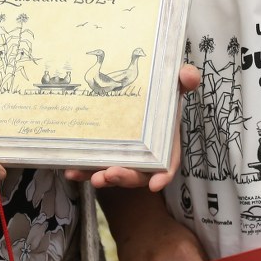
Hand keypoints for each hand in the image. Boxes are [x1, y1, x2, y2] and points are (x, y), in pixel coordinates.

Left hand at [64, 63, 196, 191]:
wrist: (134, 89)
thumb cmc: (158, 93)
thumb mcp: (173, 84)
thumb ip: (184, 79)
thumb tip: (189, 75)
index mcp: (164, 143)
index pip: (167, 164)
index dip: (163, 176)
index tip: (155, 185)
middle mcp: (144, 156)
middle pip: (138, 174)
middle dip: (125, 178)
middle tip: (109, 174)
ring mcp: (123, 157)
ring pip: (114, 174)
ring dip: (103, 178)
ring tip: (92, 177)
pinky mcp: (104, 154)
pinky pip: (94, 166)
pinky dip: (83, 170)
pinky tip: (70, 170)